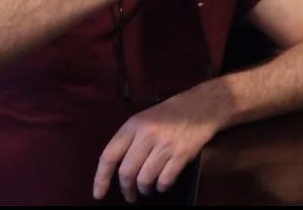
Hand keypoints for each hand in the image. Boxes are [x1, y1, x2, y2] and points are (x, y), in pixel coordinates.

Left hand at [92, 94, 219, 202]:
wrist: (203, 105)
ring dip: (144, 190)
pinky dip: (161, 187)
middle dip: (127, 189)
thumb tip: (115, 169)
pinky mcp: (182, 153)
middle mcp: (147, 134)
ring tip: (147, 189)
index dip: (101, 178)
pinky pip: (165, 180)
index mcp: (133, 125)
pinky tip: (162, 183)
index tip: (99, 194)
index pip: (109, 156)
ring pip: (145, 179)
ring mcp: (166, 144)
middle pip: (127, 172)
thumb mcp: (145, 118)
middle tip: (130, 195)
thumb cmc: (171, 113)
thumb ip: (130, 139)